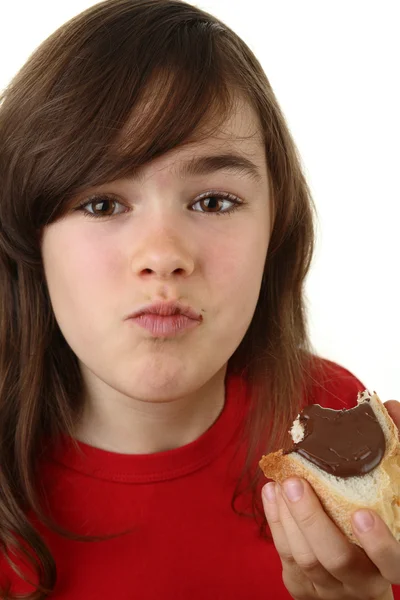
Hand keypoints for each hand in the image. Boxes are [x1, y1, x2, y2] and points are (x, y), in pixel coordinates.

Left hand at [261, 399, 399, 599]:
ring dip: (290, 517)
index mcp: (392, 564)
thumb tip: (389, 406)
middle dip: (313, 520)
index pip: (395, 565)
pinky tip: (272, 492)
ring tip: (282, 482)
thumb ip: (395, 455)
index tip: (361, 514)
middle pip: (337, 559)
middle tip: (297, 483)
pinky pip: (286, 557)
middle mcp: (363, 584)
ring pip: (306, 559)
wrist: (358, 582)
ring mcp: (331, 590)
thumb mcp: (395, 496)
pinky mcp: (303, 588)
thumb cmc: (383, 523)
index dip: (380, 544)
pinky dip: (277, 523)